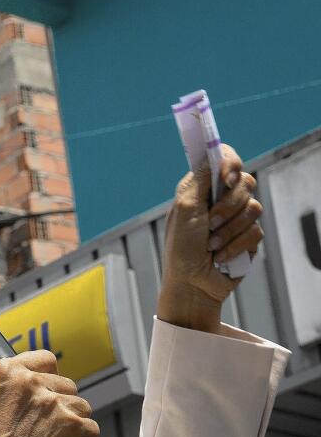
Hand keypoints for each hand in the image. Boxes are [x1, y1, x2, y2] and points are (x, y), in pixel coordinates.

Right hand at [0, 350, 99, 436]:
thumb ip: (0, 395)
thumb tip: (10, 391)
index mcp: (6, 372)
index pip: (45, 359)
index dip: (50, 376)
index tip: (48, 389)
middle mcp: (30, 382)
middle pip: (66, 384)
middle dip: (62, 404)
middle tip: (47, 426)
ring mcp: (53, 402)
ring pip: (81, 405)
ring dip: (74, 422)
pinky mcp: (72, 423)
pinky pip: (91, 428)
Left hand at [158, 145, 262, 332]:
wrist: (191, 283)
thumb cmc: (181, 247)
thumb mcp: (185, 209)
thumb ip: (200, 179)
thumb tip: (212, 153)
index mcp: (201, 188)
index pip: (225, 159)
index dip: (231, 162)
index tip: (226, 177)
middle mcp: (221, 199)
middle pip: (245, 182)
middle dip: (227, 206)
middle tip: (209, 223)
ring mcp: (237, 218)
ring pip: (253, 207)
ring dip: (229, 230)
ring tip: (211, 244)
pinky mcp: (249, 237)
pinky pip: (255, 231)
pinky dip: (235, 245)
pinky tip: (220, 256)